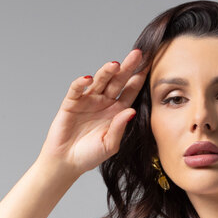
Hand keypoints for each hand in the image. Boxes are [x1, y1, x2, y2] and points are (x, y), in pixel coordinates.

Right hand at [38, 47, 149, 176]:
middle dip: (127, 68)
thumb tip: (130, 111)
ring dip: (106, 72)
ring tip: (115, 65)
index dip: (139, 79)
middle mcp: (104, 102)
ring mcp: (88, 100)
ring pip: (99, 82)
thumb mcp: (110, 145)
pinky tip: (89, 79)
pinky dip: (81, 83)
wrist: (67, 162)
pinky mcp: (71, 103)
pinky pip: (77, 90)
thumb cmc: (90, 155)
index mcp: (117, 111)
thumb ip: (119, 128)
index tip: (150, 65)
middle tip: (137, 54)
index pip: (131, 91)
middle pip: (117, 81)